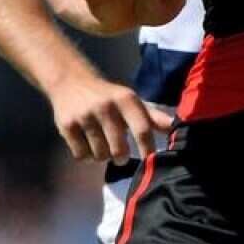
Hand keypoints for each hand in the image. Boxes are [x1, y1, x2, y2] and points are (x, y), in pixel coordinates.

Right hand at [48, 74, 174, 162]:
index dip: (148, 149)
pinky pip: (81, 155)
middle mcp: (106, 107)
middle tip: (121, 154)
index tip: (151, 161)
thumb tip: (176, 128)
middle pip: (119, 150)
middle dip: (121, 157)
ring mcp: (85, 116)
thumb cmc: (108, 96)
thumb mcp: (131, 101)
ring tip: (102, 143)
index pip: (142, 129)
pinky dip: (85, 156)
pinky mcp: (66, 126)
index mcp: (126, 99)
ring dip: (102, 156)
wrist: (70, 81)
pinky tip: (87, 143)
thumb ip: (153, 117)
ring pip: (100, 155)